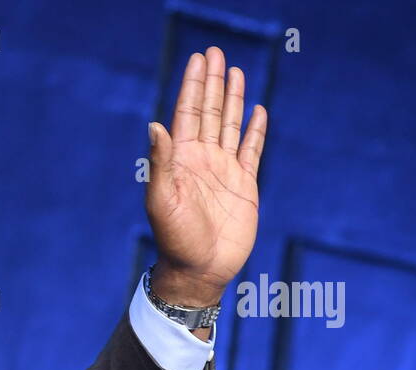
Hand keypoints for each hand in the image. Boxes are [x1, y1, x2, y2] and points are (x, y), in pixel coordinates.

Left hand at [146, 46, 267, 307]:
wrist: (199, 270)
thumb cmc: (175, 240)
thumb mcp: (162, 201)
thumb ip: (160, 163)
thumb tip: (155, 125)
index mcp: (181, 160)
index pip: (187, 114)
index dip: (192, 86)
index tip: (197, 59)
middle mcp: (202, 160)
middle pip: (209, 112)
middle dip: (211, 83)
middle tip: (214, 52)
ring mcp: (224, 171)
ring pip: (230, 125)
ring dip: (233, 99)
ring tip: (234, 72)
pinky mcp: (244, 185)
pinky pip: (251, 151)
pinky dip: (255, 131)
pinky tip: (259, 111)